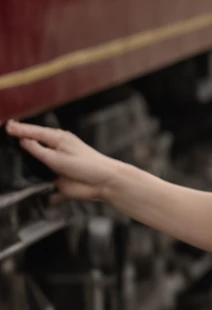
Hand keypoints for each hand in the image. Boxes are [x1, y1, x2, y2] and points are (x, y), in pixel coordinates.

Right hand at [4, 119, 118, 202]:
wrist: (103, 183)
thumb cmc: (87, 166)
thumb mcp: (58, 157)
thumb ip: (38, 150)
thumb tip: (22, 140)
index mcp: (57, 139)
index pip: (33, 131)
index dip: (19, 129)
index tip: (6, 126)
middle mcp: (55, 149)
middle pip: (32, 142)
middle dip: (19, 139)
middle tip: (4, 133)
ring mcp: (54, 163)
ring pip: (34, 159)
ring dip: (24, 158)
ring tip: (9, 153)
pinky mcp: (55, 177)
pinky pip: (39, 175)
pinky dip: (31, 174)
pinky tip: (22, 174)